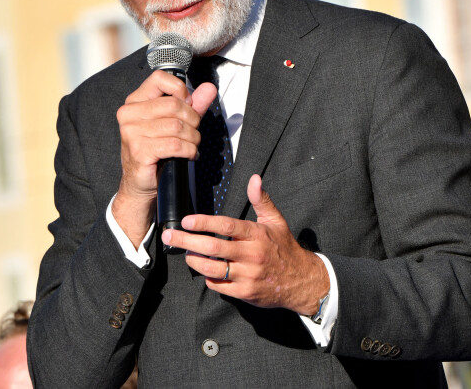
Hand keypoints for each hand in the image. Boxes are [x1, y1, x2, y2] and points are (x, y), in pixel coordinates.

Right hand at [113, 70, 216, 247]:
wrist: (141, 183)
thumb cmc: (157, 150)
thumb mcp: (175, 123)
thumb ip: (193, 104)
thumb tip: (210, 88)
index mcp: (135, 101)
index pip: (160, 78)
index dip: (181, 90)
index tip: (188, 105)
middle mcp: (129, 114)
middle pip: (175, 105)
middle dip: (193, 120)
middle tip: (193, 132)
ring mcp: (132, 132)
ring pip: (178, 126)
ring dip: (193, 138)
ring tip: (192, 145)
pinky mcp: (139, 151)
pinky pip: (176, 144)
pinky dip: (189, 150)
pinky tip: (189, 154)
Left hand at [162, 174, 329, 314]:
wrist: (301, 281)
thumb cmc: (284, 247)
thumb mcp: (275, 220)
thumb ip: (261, 199)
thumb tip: (254, 178)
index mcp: (257, 234)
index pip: (226, 226)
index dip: (204, 223)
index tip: (186, 220)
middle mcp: (251, 254)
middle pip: (213, 247)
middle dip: (187, 241)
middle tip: (169, 236)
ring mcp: (248, 275)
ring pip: (212, 268)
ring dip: (194, 261)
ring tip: (185, 253)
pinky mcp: (245, 293)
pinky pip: (219, 286)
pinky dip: (208, 278)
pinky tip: (204, 270)